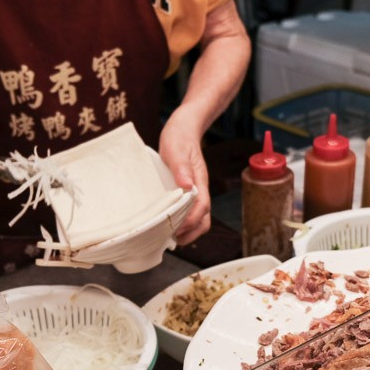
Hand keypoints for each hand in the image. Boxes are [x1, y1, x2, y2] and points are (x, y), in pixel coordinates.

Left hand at [158, 118, 210, 245]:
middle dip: (191, 233)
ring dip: (186, 231)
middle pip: (203, 219)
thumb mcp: (176, 150)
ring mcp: (194, 192)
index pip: (202, 207)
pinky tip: (166, 224)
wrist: (183, 129)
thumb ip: (182, 167)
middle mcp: (200, 189)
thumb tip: (186, 186)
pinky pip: (188, 213)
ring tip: (168, 237)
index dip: (191, 222)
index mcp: (200, 181)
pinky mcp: (187, 193)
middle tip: (172, 240)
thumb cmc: (179, 138)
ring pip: (198, 219)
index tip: (177, 230)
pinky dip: (181, 223)